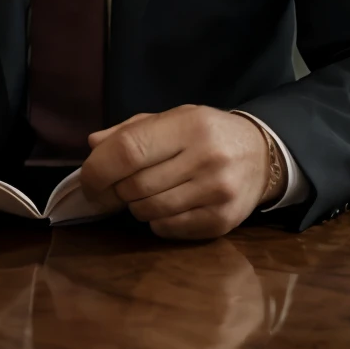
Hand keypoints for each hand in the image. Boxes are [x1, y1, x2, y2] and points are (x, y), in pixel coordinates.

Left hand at [80, 105, 279, 240]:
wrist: (261, 155)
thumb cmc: (207, 134)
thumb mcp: (174, 119)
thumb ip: (131, 131)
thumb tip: (93, 145)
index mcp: (190, 124)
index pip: (129, 150)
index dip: (98, 168)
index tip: (88, 180)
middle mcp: (207, 157)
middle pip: (135, 186)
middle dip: (116, 190)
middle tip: (118, 186)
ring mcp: (217, 192)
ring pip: (148, 212)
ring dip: (136, 206)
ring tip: (146, 193)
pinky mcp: (221, 221)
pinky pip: (167, 228)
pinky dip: (157, 221)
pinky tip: (167, 206)